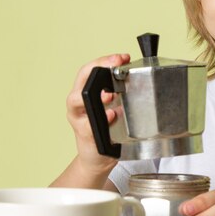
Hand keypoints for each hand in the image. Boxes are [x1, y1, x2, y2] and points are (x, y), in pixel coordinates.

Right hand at [66, 54, 130, 176]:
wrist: (97, 158)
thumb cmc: (107, 130)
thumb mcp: (115, 107)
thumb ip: (121, 95)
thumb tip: (139, 79)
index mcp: (86, 92)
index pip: (91, 70)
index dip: (105, 60)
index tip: (122, 57)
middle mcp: (78, 103)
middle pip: (81, 80)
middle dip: (98, 69)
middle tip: (115, 66)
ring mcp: (78, 119)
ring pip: (75, 101)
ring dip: (94, 96)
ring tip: (110, 94)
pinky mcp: (84, 135)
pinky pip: (88, 125)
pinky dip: (101, 120)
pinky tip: (112, 116)